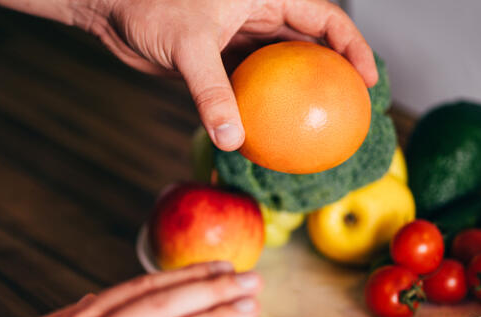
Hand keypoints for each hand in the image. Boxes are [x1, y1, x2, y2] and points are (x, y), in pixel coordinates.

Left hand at [73, 0, 376, 150]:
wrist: (112, 10)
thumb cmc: (149, 7)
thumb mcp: (188, 46)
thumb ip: (212, 91)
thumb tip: (232, 140)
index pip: (325, 18)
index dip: (353, 46)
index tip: (368, 81)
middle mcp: (258, 15)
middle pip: (310, 46)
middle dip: (333, 76)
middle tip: (351, 113)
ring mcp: (240, 38)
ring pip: (281, 70)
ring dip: (298, 97)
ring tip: (318, 132)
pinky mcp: (219, 61)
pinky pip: (250, 88)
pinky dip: (261, 110)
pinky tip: (271, 139)